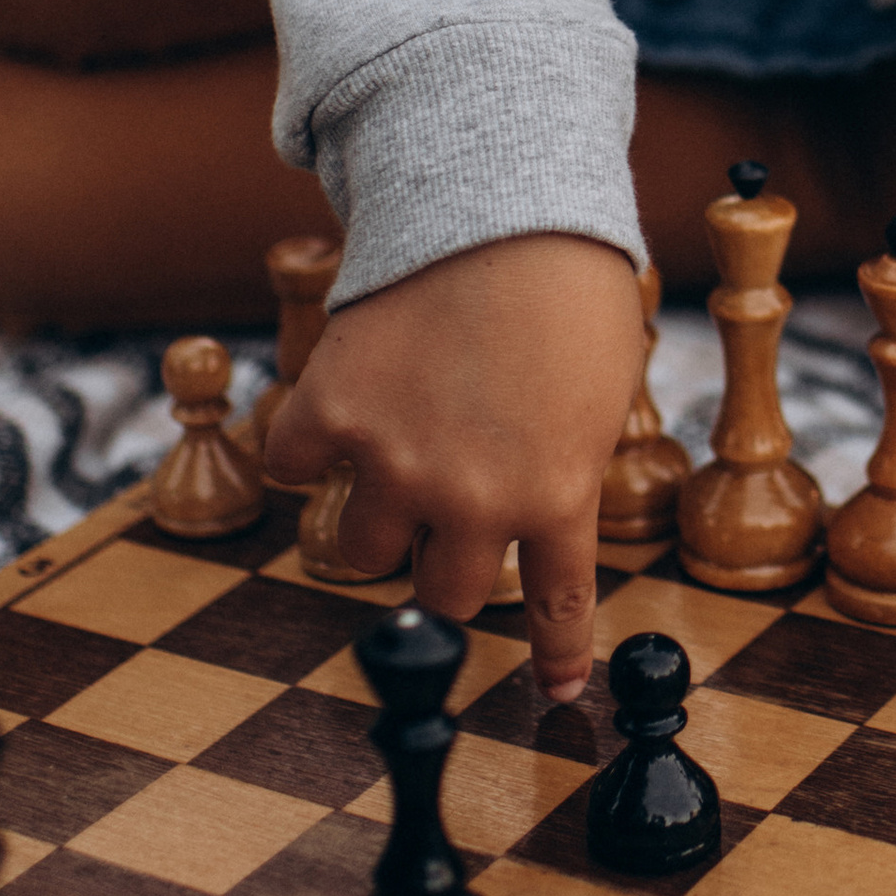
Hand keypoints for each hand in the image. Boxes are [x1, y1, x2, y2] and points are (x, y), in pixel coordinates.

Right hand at [264, 233, 646, 704]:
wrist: (503, 199)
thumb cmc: (573, 283)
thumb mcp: (603, 388)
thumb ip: (566, 461)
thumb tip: (542, 503)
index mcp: (558, 494)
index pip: (561, 607)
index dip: (558, 659)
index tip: (558, 696)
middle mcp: (473, 498)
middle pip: (447, 597)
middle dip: (449, 573)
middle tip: (448, 533)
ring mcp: (395, 461)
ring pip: (363, 554)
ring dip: (376, 527)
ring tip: (390, 477)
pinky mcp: (330, 412)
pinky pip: (292, 467)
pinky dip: (302, 451)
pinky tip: (324, 424)